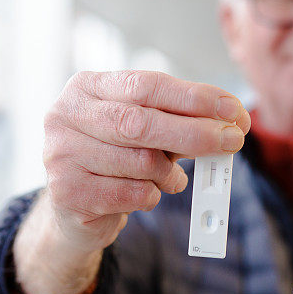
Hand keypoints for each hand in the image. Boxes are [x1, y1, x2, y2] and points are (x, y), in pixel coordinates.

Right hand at [14, 71, 249, 293]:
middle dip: (195, 133)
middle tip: (232, 141)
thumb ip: (178, 121)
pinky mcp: (66, 193)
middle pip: (141, 122)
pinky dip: (152, 196)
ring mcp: (60, 155)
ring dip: (170, 174)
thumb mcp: (143, 131)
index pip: (146, 85)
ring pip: (141, 163)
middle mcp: (65, 115)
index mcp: (86, 87)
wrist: (74, 208)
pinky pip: (132, 194)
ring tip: (170, 178)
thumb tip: (230, 122)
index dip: (193, 97)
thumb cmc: (115, 159)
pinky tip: (147, 193)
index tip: (232, 109)